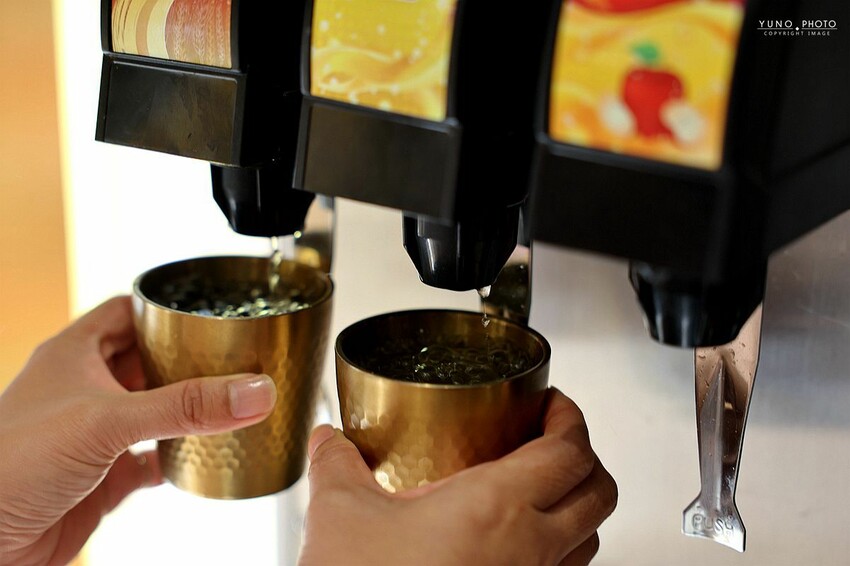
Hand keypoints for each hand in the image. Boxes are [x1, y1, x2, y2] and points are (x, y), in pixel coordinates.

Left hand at [0, 297, 276, 565]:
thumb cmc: (9, 466)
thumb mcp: (106, 421)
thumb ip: (183, 406)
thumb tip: (254, 390)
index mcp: (75, 354)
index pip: (127, 312)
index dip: (166, 308)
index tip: (211, 309)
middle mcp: (84, 389)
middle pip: (147, 360)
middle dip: (189, 359)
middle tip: (234, 357)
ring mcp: (94, 434)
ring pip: (152, 409)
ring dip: (187, 409)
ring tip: (230, 401)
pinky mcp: (101, 476)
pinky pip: (150, 458)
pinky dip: (178, 456)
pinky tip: (203, 456)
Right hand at [299, 388, 616, 565]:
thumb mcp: (341, 516)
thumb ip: (337, 464)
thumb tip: (329, 440)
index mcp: (495, 507)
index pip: (570, 451)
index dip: (570, 417)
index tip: (552, 403)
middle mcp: (528, 549)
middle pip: (600, 491)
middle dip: (585, 455)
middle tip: (554, 437)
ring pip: (592, 538)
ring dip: (579, 504)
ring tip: (543, 488)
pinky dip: (563, 549)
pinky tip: (520, 543)